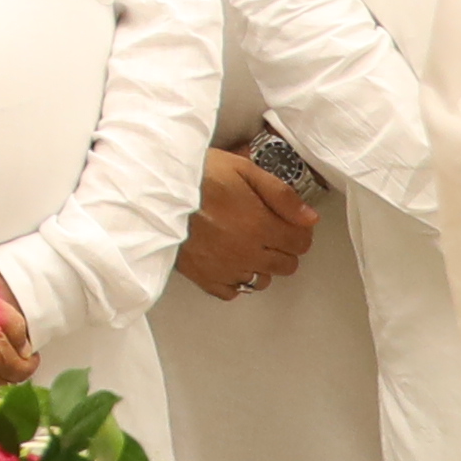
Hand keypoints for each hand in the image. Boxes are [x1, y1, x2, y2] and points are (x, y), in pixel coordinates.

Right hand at [177, 143, 320, 295]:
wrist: (150, 191)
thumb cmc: (195, 175)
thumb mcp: (242, 170)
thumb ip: (280, 195)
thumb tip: (309, 218)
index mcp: (260, 225)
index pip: (300, 242)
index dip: (298, 231)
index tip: (288, 223)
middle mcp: (247, 253)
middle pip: (286, 265)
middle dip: (282, 248)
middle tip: (265, 230)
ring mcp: (226, 269)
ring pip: (261, 280)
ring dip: (260, 265)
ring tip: (244, 245)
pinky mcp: (204, 278)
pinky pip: (232, 291)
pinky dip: (234, 279)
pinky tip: (226, 261)